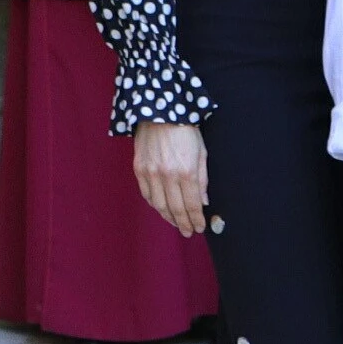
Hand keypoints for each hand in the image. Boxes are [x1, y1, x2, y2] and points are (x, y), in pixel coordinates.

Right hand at [133, 122, 208, 236]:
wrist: (159, 112)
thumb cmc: (186, 130)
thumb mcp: (202, 153)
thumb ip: (202, 180)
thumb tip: (203, 202)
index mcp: (186, 172)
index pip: (192, 205)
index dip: (196, 220)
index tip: (200, 228)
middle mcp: (167, 176)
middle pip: (175, 209)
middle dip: (183, 223)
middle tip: (189, 232)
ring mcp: (151, 173)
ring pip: (159, 205)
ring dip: (168, 217)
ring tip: (177, 223)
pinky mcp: (139, 169)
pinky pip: (146, 194)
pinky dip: (155, 205)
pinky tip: (162, 209)